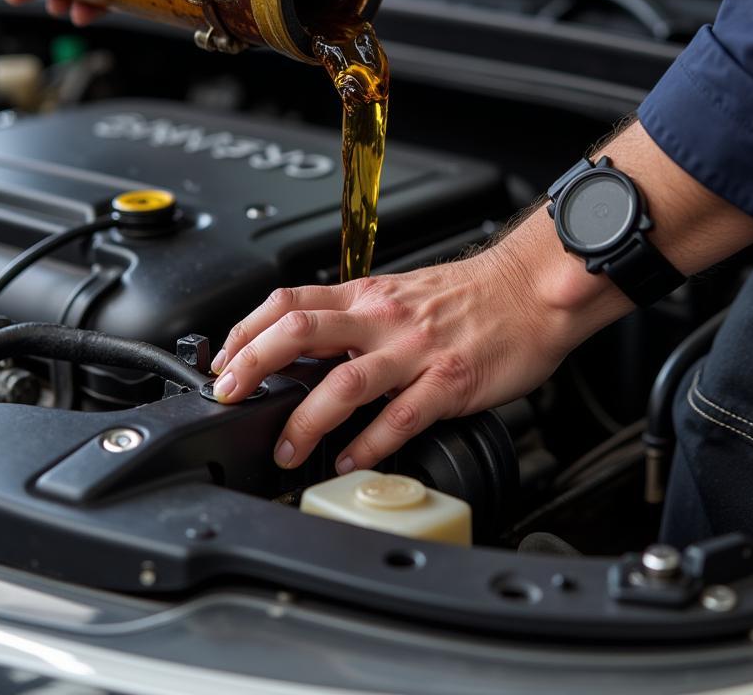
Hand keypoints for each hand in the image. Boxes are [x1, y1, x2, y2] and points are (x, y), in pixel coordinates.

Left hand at [212, 208, 625, 474]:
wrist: (528, 291)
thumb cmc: (467, 297)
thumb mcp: (399, 293)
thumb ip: (354, 319)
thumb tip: (304, 349)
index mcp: (366, 295)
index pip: (288, 302)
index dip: (245, 331)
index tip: (224, 361)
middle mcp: (382, 318)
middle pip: (299, 332)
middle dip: (252, 366)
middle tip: (229, 397)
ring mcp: (414, 350)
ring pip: (343, 383)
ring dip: (304, 421)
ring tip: (287, 450)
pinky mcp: (448, 381)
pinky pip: (398, 418)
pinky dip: (367, 445)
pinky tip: (349, 461)